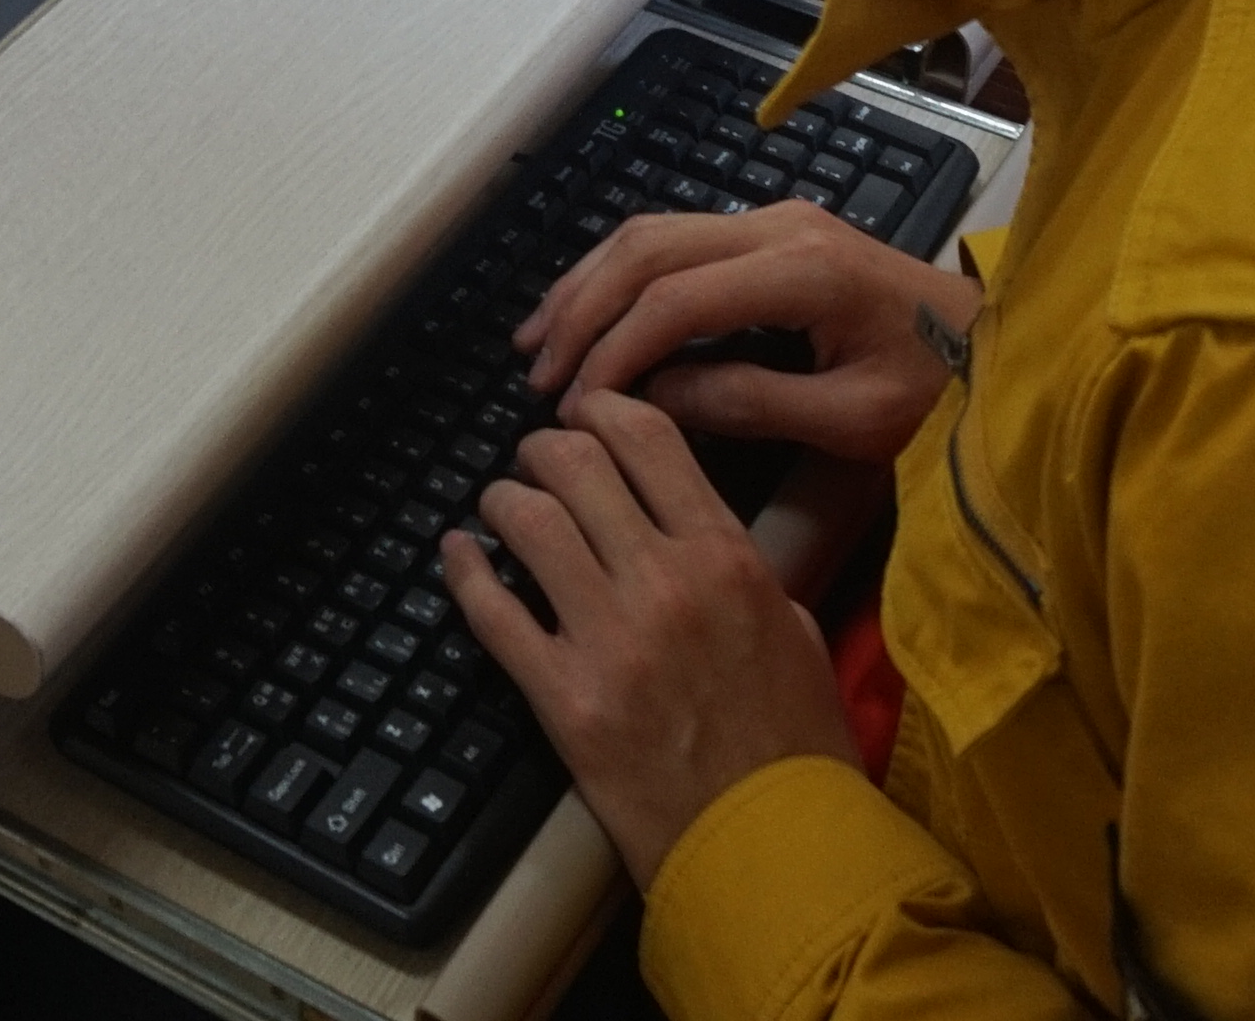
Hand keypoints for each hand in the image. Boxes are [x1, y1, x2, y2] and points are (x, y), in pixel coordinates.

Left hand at [441, 388, 857, 885]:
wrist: (771, 845)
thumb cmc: (795, 746)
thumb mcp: (797, 632)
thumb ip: (743, 570)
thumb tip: (698, 534)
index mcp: (727, 557)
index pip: (648, 439)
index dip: (602, 410)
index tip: (585, 414)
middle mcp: (664, 581)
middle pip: (573, 463)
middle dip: (543, 450)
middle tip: (535, 462)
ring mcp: (608, 638)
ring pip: (525, 520)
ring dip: (502, 501)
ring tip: (500, 508)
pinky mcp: (563, 697)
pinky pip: (491, 612)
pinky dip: (464, 571)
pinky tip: (458, 553)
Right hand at [513, 203, 974, 463]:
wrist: (1000, 346)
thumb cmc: (941, 392)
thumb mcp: (854, 419)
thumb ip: (751, 403)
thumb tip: (649, 398)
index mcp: (805, 272)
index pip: (677, 300)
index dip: (614, 349)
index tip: (573, 403)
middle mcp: (781, 228)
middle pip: (649, 249)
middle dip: (583, 310)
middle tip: (537, 372)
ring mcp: (776, 221)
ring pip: (653, 233)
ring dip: (589, 283)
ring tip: (539, 339)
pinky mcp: (774, 232)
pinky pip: (676, 239)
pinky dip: (621, 274)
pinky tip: (590, 310)